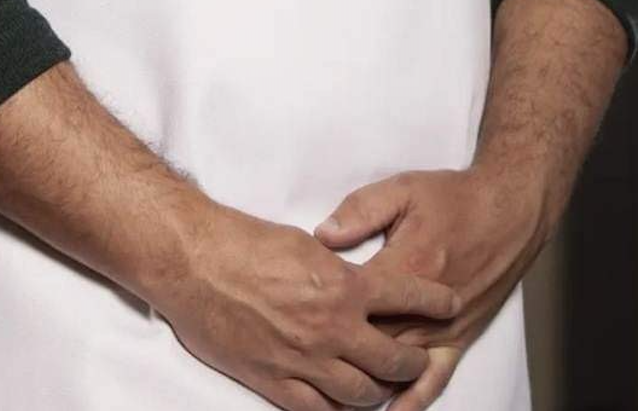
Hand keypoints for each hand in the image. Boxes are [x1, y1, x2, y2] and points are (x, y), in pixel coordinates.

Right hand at [150, 201, 459, 409]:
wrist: (188, 260)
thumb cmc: (238, 242)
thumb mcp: (301, 242)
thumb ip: (337, 270)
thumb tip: (356, 282)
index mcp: (343, 287)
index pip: (411, 299)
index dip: (437, 303)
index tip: (449, 305)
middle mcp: (331, 329)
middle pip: (396, 362)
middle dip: (413, 361)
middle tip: (414, 358)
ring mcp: (304, 360)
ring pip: (365, 395)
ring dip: (379, 391)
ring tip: (379, 384)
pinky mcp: (274, 380)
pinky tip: (341, 404)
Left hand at [314, 166, 548, 408]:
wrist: (509, 213)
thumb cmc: (452, 199)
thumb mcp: (400, 191)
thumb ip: (359, 213)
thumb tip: (322, 236)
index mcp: (405, 268)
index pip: (354, 301)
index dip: (319, 310)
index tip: (288, 315)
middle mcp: (425, 307)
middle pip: (372, 341)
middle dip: (336, 356)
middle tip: (299, 368)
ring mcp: (445, 326)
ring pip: (399, 365)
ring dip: (369, 381)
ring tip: (337, 398)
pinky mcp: (461, 335)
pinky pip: (438, 375)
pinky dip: (415, 397)